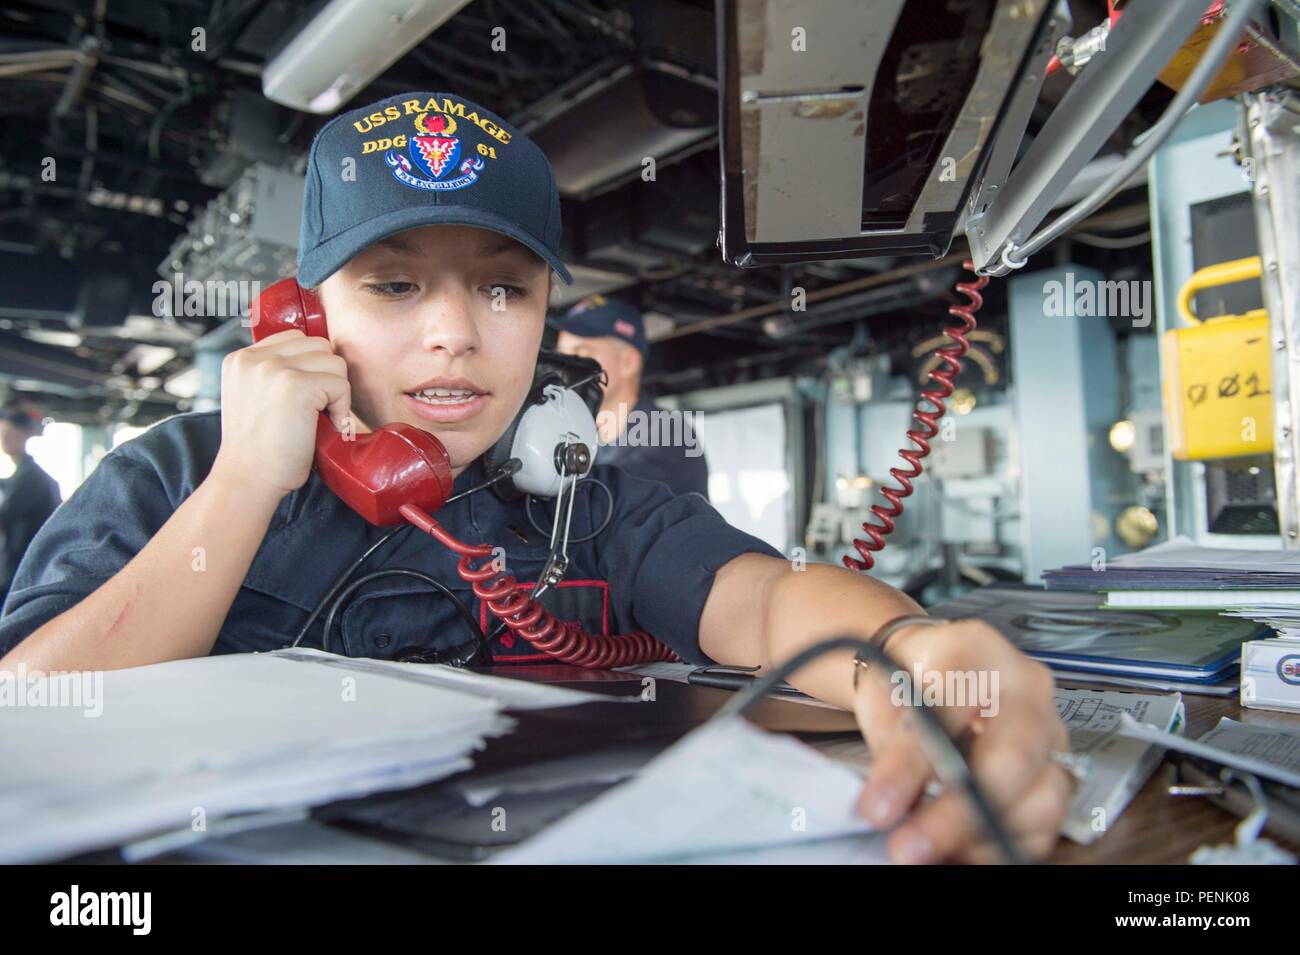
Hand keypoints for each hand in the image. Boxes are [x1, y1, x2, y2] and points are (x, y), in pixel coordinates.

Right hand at [211, 329, 353, 500]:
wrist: (248, 479)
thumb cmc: (259, 450)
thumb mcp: (255, 399)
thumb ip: (274, 375)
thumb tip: (321, 361)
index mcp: (241, 359)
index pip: (296, 339)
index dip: (312, 369)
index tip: (306, 400)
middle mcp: (253, 357)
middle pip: (318, 345)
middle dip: (326, 378)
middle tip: (317, 411)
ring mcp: (273, 368)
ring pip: (333, 361)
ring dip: (336, 392)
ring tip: (320, 419)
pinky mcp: (295, 384)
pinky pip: (340, 383)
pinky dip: (342, 408)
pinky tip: (327, 426)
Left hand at [851, 618, 1071, 862]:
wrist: (927, 668)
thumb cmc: (910, 676)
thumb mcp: (884, 695)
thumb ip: (890, 748)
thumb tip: (887, 806)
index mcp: (977, 652)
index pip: (950, 707)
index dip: (912, 764)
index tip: (878, 806)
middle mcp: (1026, 691)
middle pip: (1013, 757)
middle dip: (959, 813)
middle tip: (911, 846)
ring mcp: (1049, 734)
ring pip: (1041, 797)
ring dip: (983, 836)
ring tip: (932, 851)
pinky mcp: (1053, 774)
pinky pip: (1044, 824)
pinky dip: (1000, 846)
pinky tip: (960, 853)